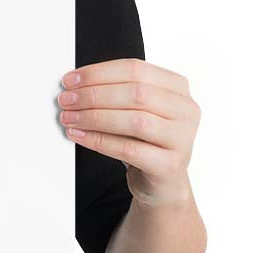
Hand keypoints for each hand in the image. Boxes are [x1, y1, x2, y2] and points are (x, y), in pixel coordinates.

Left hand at [57, 58, 200, 207]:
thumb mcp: (136, 111)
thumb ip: (115, 93)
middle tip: (66, 100)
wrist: (163, 182)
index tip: (70, 80)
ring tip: (69, 118)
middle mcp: (185, 110)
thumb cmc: (145, 141)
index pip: (136, 69)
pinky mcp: (169, 165)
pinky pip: (129, 149)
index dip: (99, 73)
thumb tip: (75, 86)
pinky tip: (80, 136)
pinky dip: (99, 141)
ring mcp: (181, 138)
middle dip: (94, 95)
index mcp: (177, 88)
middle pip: (136, 93)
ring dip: (95, 117)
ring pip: (134, 121)